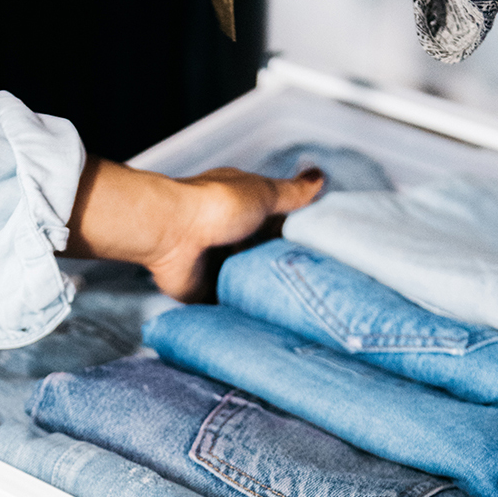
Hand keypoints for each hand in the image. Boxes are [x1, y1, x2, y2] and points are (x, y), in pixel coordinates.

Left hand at [65, 156, 323, 301]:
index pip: (276, 220)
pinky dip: (246, 309)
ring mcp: (218, 263)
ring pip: (250, 278)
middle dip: (284, 263)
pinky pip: (232, 302)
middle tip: (317, 280)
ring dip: (266, 287)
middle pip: (264, 251)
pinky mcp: (208, 290)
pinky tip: (271, 319)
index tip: (324, 248)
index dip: (297, 232)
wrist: (173, 235)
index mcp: (242, 206)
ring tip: (302, 305)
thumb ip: (291, 193)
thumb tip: (318, 177)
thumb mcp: (262, 193)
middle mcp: (229, 234)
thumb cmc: (216, 206)